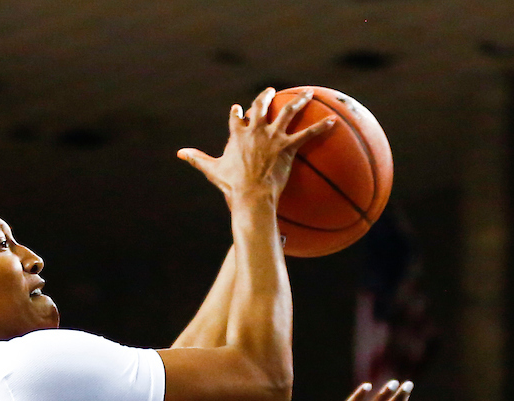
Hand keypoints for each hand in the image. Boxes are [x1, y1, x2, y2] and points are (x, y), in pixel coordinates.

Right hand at [176, 87, 335, 203]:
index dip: (237, 112)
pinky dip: (322, 128)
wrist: (250, 195)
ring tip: (307, 93)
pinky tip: (334, 121)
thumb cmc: (231, 185)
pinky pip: (308, 134)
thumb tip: (179, 153)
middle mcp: (256, 130)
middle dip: (265, 96)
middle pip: (261, 106)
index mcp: (237, 134)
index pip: (236, 117)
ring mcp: (273, 137)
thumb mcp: (211, 169)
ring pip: (288, 112)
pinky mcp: (288, 147)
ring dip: (299, 101)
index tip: (238, 108)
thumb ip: (196, 158)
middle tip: (270, 91)